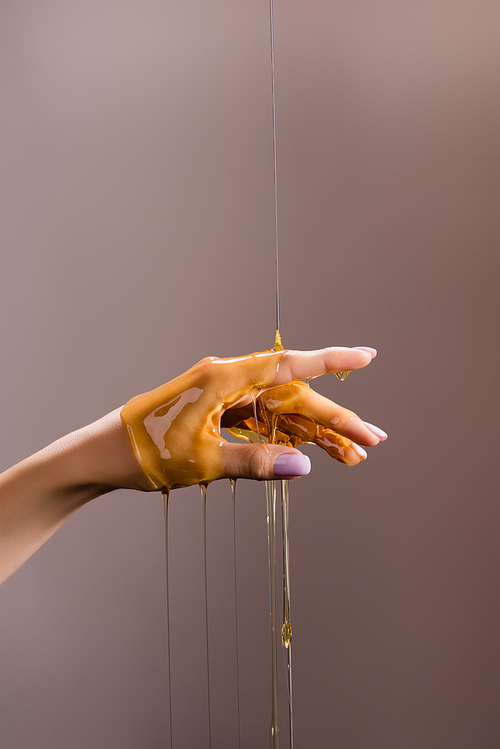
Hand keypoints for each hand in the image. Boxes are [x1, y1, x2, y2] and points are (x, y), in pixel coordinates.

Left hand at [120, 347, 386, 491]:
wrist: (103, 456)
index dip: (330, 360)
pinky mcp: (219, 414)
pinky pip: (263, 422)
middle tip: (372, 441)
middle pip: (293, 396)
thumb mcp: (202, 460)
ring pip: (282, 412)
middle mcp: (227, 381)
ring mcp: (224, 397)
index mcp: (222, 377)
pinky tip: (312, 453)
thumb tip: (303, 466)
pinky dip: (288, 438)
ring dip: (315, 433)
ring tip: (352, 457)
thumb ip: (255, 461)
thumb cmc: (144, 451)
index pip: (287, 365)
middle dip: (334, 418)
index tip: (365, 356)